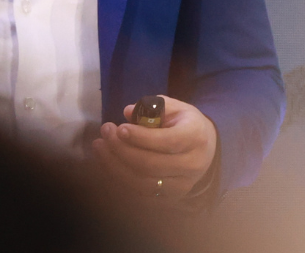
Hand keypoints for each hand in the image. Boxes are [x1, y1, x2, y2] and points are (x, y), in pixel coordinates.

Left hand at [90, 96, 217, 201]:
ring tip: (100, 146)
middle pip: (152, 164)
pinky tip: (107, 162)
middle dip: (122, 149)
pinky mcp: (171, 197)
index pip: (167, 141)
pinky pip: (141, 193)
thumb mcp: (174, 107)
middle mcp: (192, 164)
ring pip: (144, 182)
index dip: (141, 137)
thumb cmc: (184, 123)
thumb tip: (128, 112)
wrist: (204, 148)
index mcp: (195, 137)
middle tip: (105, 131)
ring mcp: (182, 184)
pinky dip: (121, 178)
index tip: (120, 128)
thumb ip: (152, 107)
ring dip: (116, 166)